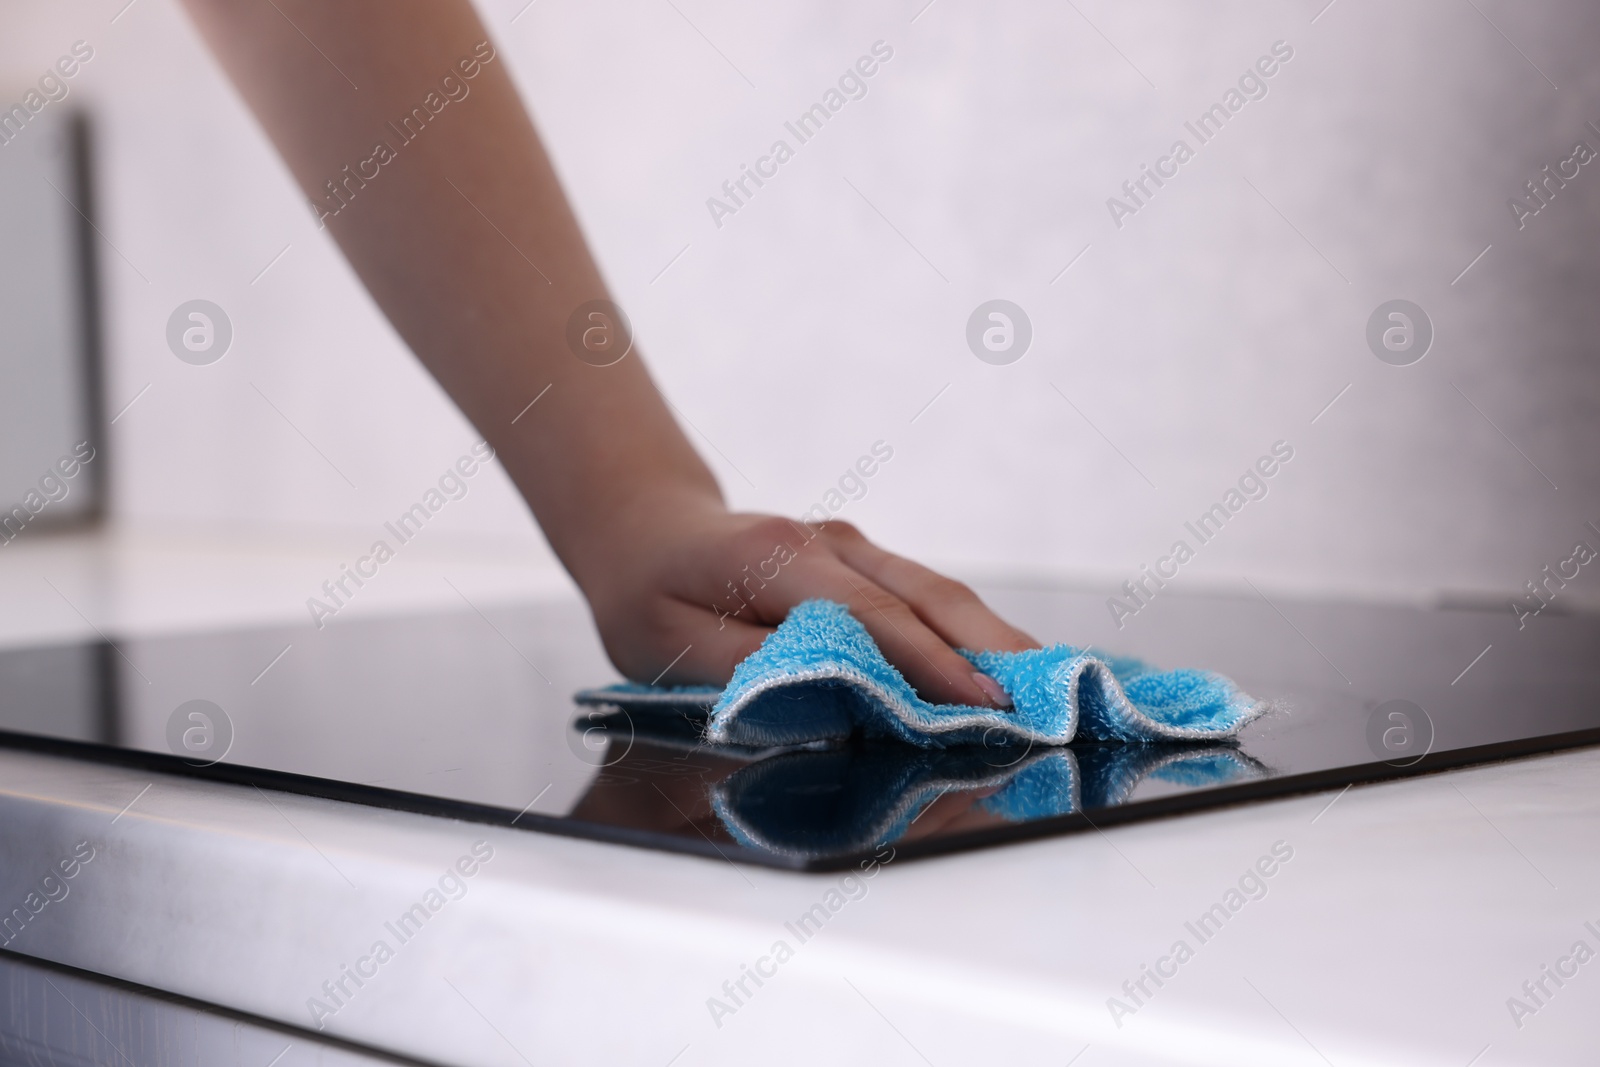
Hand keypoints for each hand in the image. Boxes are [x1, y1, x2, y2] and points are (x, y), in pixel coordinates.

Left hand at [578, 495, 1039, 707]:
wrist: (644, 529)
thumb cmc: (651, 594)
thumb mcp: (672, 645)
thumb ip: (750, 668)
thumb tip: (834, 697)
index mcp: (779, 557)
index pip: (872, 614)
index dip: (930, 662)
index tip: (982, 706)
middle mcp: (828, 542)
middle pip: (926, 593)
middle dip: (991, 648)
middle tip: (1046, 700)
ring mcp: (850, 547)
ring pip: (936, 590)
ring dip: (993, 637)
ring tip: (1047, 683)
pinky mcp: (861, 562)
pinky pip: (923, 595)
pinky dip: (968, 630)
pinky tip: (1004, 661)